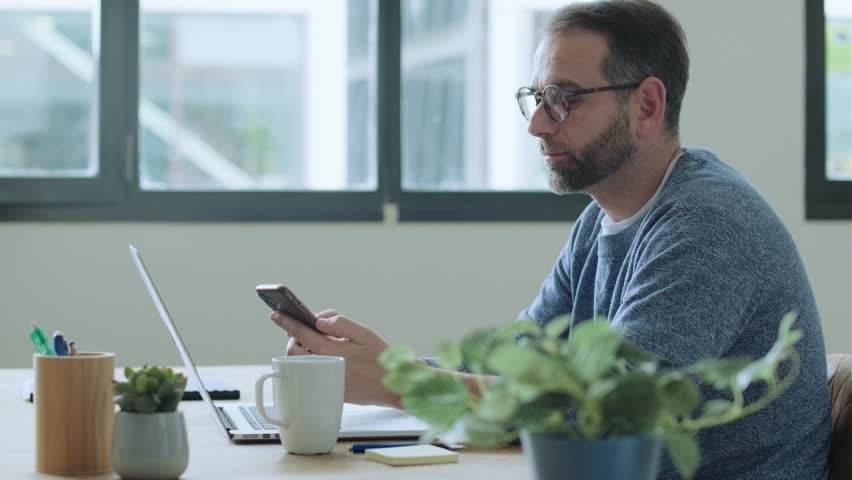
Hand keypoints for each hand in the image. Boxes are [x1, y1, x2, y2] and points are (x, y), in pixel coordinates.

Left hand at [271, 309, 399, 406]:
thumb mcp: (364, 334)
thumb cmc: (380, 359)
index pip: (301, 332)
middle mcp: (323, 366)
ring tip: (316, 343)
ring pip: (299, 363)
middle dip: (294, 338)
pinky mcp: (326, 388)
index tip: (275, 314)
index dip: (286, 321)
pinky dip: (311, 362)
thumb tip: (320, 320)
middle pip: (294, 350)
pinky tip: (325, 357)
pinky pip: (310, 373)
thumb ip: (341, 324)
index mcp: (330, 350)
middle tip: (304, 330)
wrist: (390, 387)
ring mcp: (323, 379)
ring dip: (301, 351)